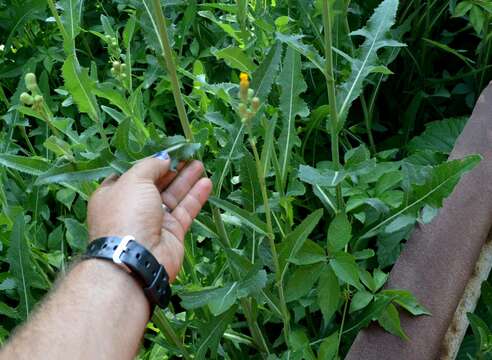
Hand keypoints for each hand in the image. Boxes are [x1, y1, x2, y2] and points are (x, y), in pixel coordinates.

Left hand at [87, 152, 211, 280]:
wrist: (135, 259)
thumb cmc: (127, 213)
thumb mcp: (134, 180)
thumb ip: (151, 166)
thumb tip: (164, 158)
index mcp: (114, 194)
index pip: (133, 175)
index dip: (149, 163)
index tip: (165, 152)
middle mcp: (133, 207)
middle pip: (156, 184)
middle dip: (172, 169)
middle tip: (188, 155)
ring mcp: (153, 221)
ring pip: (173, 197)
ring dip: (186, 180)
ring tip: (200, 164)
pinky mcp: (172, 233)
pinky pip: (185, 211)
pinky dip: (195, 197)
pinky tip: (206, 183)